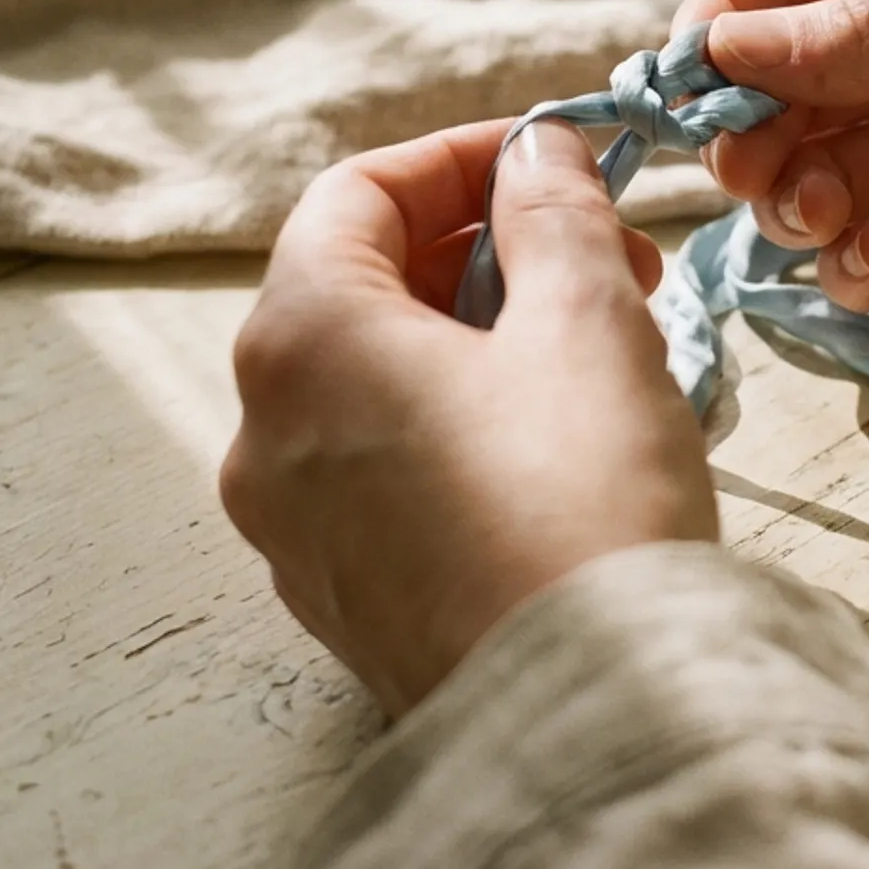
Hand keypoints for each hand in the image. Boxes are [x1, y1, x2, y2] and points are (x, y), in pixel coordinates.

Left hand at [221, 118, 716, 716]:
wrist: (593, 716)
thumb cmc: (582, 494)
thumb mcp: (585, 317)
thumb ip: (552, 210)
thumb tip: (536, 152)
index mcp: (300, 341)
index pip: (355, 194)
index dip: (460, 160)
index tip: (552, 158)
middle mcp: (265, 432)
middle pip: (360, 287)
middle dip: (487, 250)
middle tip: (603, 251)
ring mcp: (293, 529)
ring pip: (379, 383)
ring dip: (483, 334)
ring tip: (602, 341)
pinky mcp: (343, 599)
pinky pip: (388, 469)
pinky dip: (462, 420)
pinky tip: (564, 434)